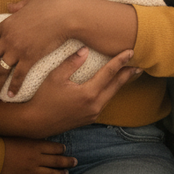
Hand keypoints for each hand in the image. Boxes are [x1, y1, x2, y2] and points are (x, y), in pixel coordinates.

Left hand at [0, 0, 70, 97]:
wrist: (64, 16)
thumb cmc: (49, 6)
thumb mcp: (29, 3)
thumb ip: (17, 6)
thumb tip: (9, 6)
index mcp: (6, 25)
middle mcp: (8, 39)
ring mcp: (18, 50)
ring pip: (0, 70)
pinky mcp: (30, 58)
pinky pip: (18, 76)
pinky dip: (14, 86)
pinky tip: (11, 94)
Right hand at [0, 138, 75, 173]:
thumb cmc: (6, 141)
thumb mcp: (22, 135)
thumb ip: (35, 138)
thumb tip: (46, 138)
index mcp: (36, 146)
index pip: (56, 148)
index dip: (62, 149)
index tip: (64, 149)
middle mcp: (37, 159)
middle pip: (57, 161)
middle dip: (68, 162)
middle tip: (75, 161)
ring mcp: (31, 170)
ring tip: (66, 173)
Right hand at [20, 47, 139, 135]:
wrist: (34, 123)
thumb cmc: (42, 98)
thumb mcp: (55, 76)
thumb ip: (71, 62)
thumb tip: (85, 50)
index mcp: (88, 94)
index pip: (109, 73)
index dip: (120, 61)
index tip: (130, 51)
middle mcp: (94, 105)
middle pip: (116, 86)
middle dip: (128, 75)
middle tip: (138, 64)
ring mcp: (92, 114)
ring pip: (111, 96)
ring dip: (120, 84)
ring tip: (128, 74)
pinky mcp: (89, 119)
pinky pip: (104, 102)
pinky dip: (110, 92)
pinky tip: (110, 87)